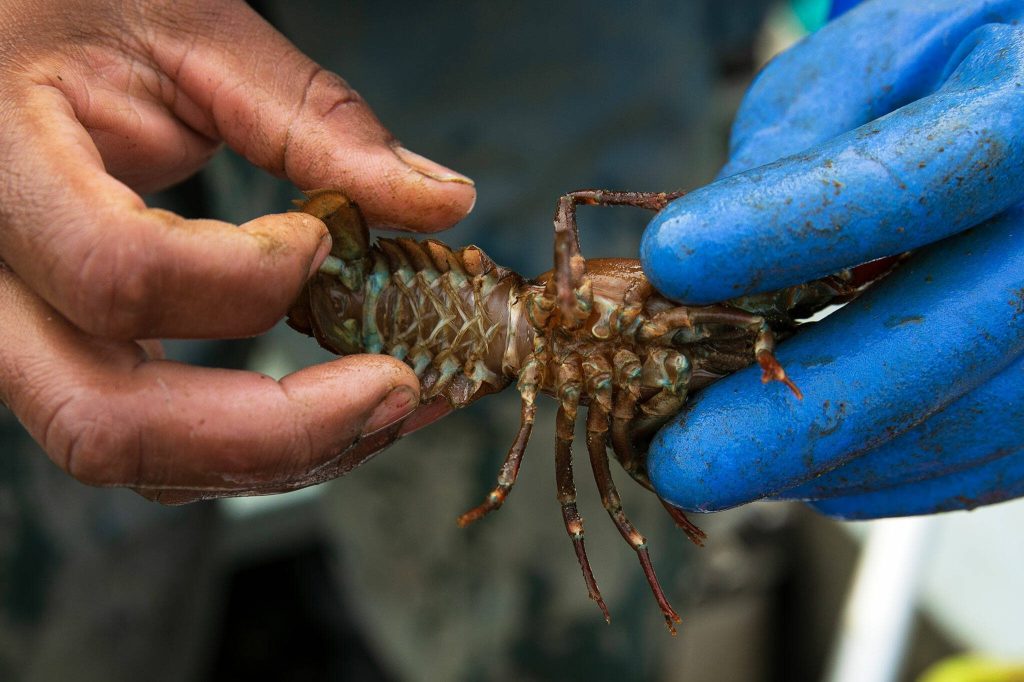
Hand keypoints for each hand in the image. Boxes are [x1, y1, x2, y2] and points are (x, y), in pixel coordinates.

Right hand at [0, 0, 475, 502]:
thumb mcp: (189, 31)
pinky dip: (251, 441)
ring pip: (129, 453)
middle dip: (277, 431)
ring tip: (387, 401)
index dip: (247, 277)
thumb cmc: (75, 13)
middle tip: (396, 389)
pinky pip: (149, 435)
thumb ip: (313, 117)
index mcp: (5, 173)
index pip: (118, 272)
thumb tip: (440, 201)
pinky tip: (334, 401)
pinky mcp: (65, 351)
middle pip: (106, 421)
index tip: (323, 243)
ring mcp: (21, 333)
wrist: (4, 38)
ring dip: (276, 453)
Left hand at [639, 0, 1023, 518]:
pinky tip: (812, 474)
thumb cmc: (936, 76)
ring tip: (726, 467)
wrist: (1019, 98)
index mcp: (1023, 112)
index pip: (905, 182)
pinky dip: (893, 478)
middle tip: (685, 458)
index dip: (781, 230)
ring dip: (835, 462)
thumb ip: (789, 153)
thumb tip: (696, 263)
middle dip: (797, 417)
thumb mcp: (858, 71)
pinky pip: (996, 454)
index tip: (669, 262)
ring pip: (974, 423)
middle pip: (946, 339)